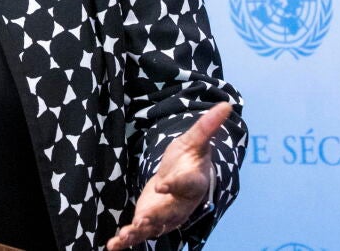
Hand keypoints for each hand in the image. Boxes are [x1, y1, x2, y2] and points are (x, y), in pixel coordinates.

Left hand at [105, 102, 231, 250]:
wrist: (185, 178)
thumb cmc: (191, 159)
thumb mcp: (196, 141)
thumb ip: (207, 126)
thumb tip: (227, 104)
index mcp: (192, 182)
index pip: (185, 184)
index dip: (175, 185)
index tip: (163, 185)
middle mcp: (180, 203)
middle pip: (169, 211)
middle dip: (156, 216)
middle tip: (143, 220)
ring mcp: (165, 215)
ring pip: (153, 226)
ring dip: (139, 232)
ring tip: (125, 236)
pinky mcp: (150, 220)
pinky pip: (139, 233)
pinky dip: (126, 240)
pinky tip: (113, 245)